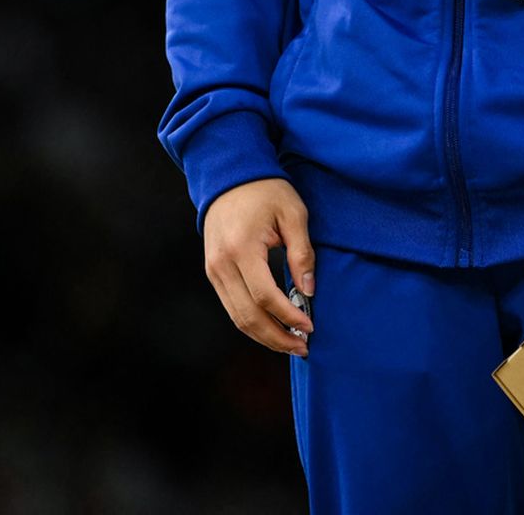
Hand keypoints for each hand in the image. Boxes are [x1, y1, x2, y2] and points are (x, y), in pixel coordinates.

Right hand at [203, 177, 315, 356]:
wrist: (230, 176)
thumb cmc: (266, 190)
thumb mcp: (293, 213)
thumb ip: (302, 253)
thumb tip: (309, 291)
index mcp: (242, 248)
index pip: (265, 297)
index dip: (288, 316)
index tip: (310, 326)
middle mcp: (222, 265)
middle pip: (247, 316)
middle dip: (276, 337)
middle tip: (302, 346)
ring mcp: (213, 270)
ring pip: (237, 317)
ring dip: (264, 336)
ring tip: (290, 343)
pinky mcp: (213, 272)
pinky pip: (231, 306)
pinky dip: (251, 322)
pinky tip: (273, 327)